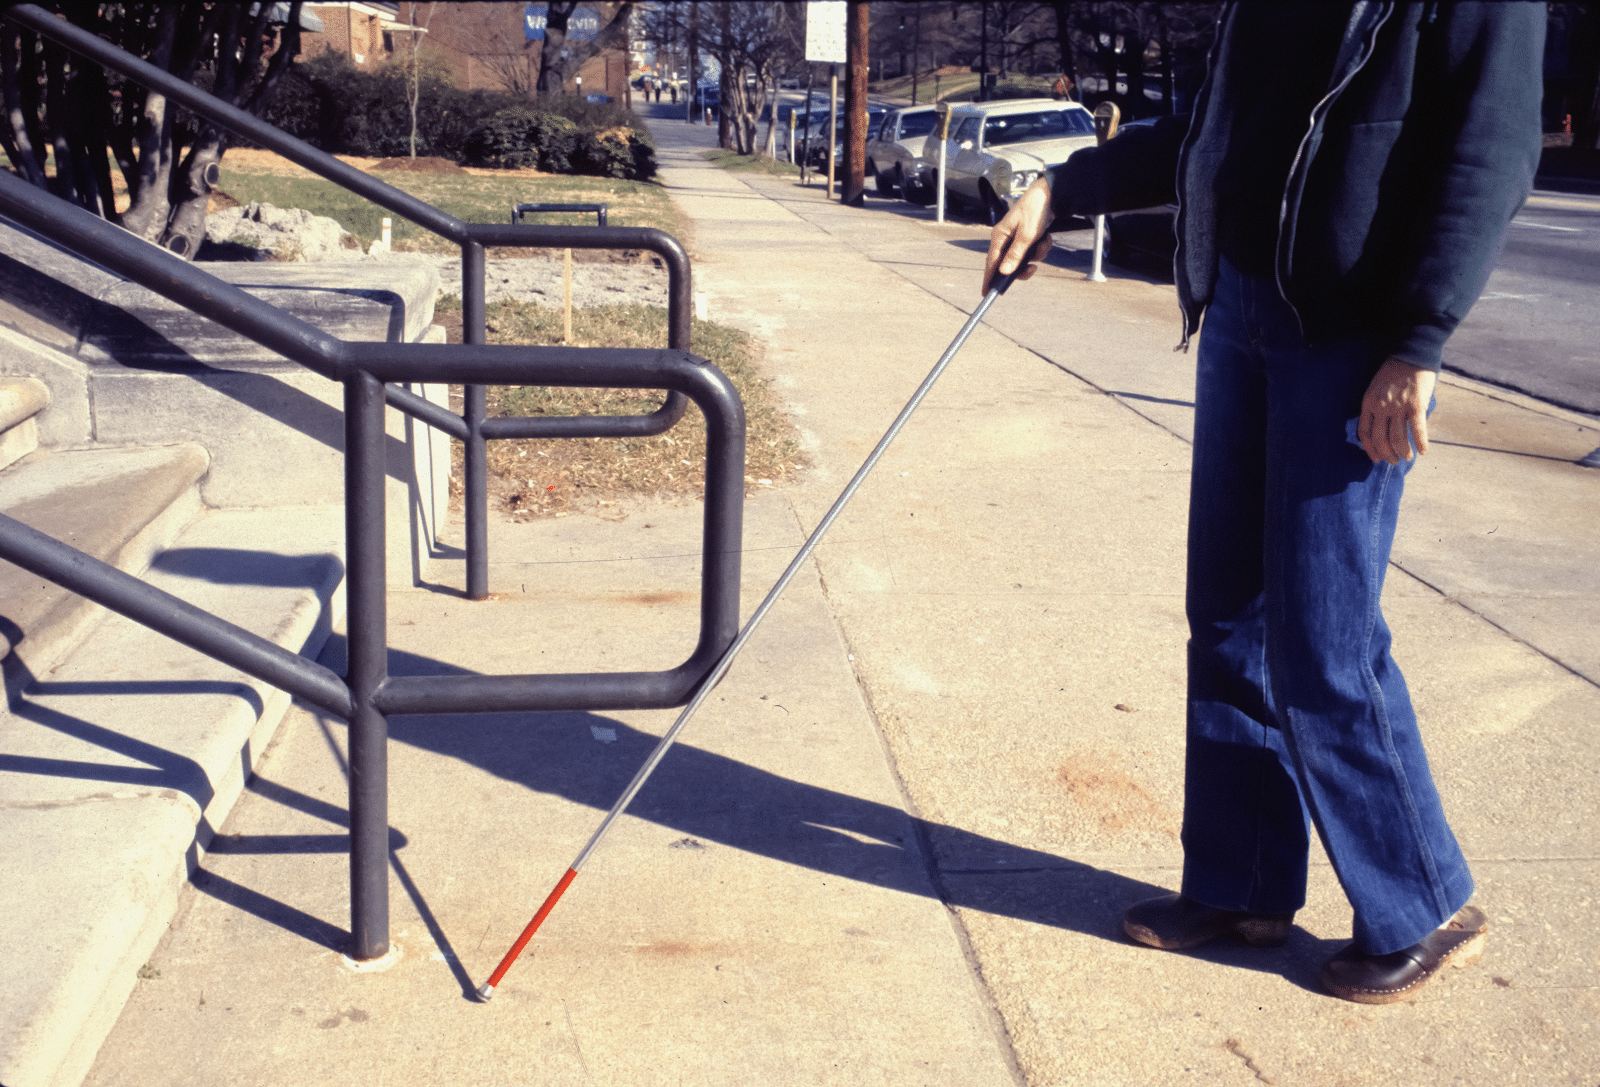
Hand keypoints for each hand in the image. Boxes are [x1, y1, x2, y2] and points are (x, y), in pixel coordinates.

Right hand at [983, 178, 1054, 294]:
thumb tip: (1004, 271)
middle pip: (1009, 263)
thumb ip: (1016, 254)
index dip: (989, 278)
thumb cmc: (1036, 209)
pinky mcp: (1027, 237)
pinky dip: (1041, 247)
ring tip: (1042, 242)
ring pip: (1024, 258)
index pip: (991, 262)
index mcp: (1000, 235)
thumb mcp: (1027, 235)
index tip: (987, 292)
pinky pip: (1033, 251)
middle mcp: (1006, 237)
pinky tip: (1045, 237)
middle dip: (1023, 265)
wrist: (1051, 194)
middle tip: (1033, 267)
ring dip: (1036, 254)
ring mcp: (1017, 237)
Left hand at [1359, 358, 1436, 464]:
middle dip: (1387, 454)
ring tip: (1407, 457)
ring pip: (1398, 438)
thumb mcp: (1376, 388)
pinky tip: (1423, 451)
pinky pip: (1417, 430)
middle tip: (1394, 461)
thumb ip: (1377, 406)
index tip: (1376, 458)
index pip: (1364, 433)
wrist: (1412, 353)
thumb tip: (1382, 426)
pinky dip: (1421, 443)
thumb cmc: (1395, 371)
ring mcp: (1398, 407)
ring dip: (1403, 452)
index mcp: (1368, 403)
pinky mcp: (1416, 405)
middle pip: (1380, 439)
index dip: (1370, 449)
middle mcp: (1381, 407)